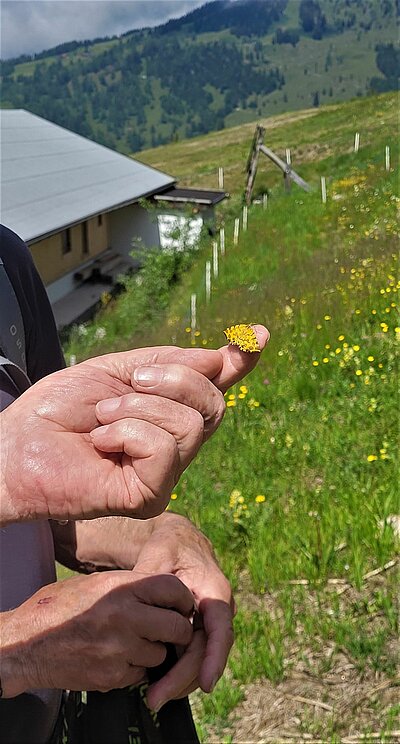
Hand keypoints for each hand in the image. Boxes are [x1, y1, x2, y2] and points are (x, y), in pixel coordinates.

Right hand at [0, 572, 193, 697]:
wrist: (27, 644)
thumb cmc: (61, 607)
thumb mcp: (98, 583)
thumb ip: (132, 586)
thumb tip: (167, 592)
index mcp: (121, 587)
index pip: (173, 588)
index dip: (182, 598)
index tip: (181, 605)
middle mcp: (124, 616)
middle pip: (177, 626)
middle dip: (177, 630)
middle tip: (170, 630)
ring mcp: (119, 649)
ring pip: (161, 654)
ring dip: (154, 651)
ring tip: (133, 642)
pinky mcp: (112, 676)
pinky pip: (141, 673)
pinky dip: (135, 668)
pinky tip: (117, 657)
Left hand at [2, 327, 268, 523]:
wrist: (17, 443)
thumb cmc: (60, 410)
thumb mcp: (119, 371)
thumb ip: (171, 363)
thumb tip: (225, 355)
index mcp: (167, 412)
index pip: (215, 388)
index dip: (240, 362)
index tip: (259, 336)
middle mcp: (174, 445)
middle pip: (215, 404)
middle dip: (173, 378)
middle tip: (130, 384)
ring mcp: (165, 473)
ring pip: (192, 424)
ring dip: (136, 407)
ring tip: (102, 419)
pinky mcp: (150, 496)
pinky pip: (164, 448)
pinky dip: (127, 432)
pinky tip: (102, 444)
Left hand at [131, 513, 233, 710]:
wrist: (180, 541)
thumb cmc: (169, 546)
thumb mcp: (159, 555)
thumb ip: (150, 580)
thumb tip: (139, 604)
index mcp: (215, 590)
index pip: (220, 629)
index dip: (214, 657)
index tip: (206, 684)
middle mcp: (218, 610)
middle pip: (207, 653)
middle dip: (184, 679)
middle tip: (155, 699)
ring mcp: (209, 622)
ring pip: (201, 660)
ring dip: (180, 681)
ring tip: (153, 698)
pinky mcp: (198, 630)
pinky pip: (192, 655)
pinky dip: (177, 671)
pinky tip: (155, 683)